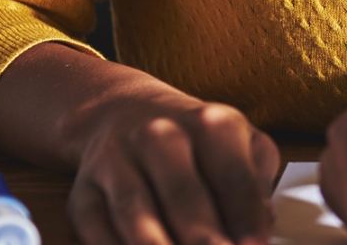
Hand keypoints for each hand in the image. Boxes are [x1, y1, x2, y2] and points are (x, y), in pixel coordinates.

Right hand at [65, 91, 281, 244]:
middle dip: (204, 240)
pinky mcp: (82, 191)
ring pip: (136, 213)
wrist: (126, 113)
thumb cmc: (198, 141)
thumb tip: (263, 229)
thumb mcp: (240, 145)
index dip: (247, 218)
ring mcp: (117, 161)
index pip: (233, 177)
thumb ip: (256, 186)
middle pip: (183, 196)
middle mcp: (160, 135)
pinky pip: (96, 229)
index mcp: (211, 124)